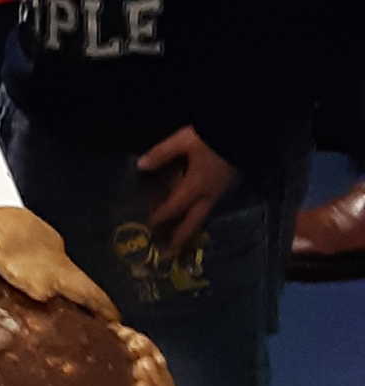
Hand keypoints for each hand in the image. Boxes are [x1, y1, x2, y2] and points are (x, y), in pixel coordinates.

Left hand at [137, 124, 236, 254]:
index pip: (174, 206)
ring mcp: (218, 192)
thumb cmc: (212, 137)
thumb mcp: (184, 141)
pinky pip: (208, 208)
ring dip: (189, 229)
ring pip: (201, 217)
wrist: (245, 133)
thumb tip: (140, 165)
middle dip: (180, 237)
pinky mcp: (225, 187)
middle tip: (169, 253)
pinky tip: (193, 216)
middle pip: (192, 221)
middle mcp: (208, 194)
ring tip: (178, 240)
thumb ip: (162, 153)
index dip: (161, 216)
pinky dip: (197, 216)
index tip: (148, 227)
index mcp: (196, 185)